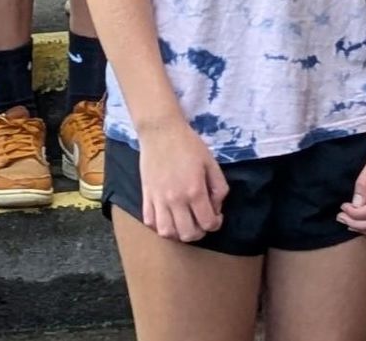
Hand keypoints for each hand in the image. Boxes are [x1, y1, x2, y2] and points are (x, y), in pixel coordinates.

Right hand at [138, 118, 227, 241]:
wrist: (161, 131)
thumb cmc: (188, 144)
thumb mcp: (211, 162)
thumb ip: (219, 187)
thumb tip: (216, 206)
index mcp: (195, 191)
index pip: (208, 223)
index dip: (216, 223)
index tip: (216, 215)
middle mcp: (176, 200)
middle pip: (188, 234)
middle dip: (199, 232)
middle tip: (201, 220)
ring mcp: (158, 199)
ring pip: (167, 233)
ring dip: (178, 233)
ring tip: (184, 223)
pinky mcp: (146, 195)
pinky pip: (149, 221)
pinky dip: (159, 226)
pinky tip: (167, 217)